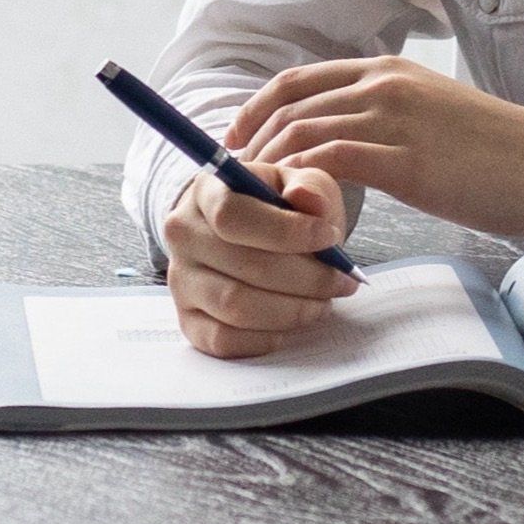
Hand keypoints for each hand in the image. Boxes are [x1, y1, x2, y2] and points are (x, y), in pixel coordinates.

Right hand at [160, 162, 359, 360]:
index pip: (232, 214)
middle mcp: (183, 236)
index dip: (286, 230)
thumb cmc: (276, 206)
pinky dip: (265, 337)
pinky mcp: (188, 321)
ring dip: (291, 310)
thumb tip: (309, 200)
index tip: (330, 237)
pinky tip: (292, 323)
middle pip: (242, 265)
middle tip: (342, 280)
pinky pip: (224, 340)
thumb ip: (309, 187)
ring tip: (323, 302)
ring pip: (235, 306)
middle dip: (305, 277)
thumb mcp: (298, 183)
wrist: (246, 233)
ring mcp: (180, 282)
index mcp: (205, 192)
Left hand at [233, 57, 523, 246]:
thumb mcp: (435, 117)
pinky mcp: (407, 161)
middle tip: (232, 187)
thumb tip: (348, 150)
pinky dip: (301, 189)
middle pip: (288, 107)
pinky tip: (295, 217)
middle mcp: (386, 85)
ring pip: (301, 135)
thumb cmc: (503, 152)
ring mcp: (395, 120)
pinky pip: (330, 166)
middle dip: (248, 147)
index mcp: (391, 71)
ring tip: (257, 211)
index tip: (235, 148)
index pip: (297, 80)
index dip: (255, 111)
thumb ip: (390, 122)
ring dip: (268, 173)